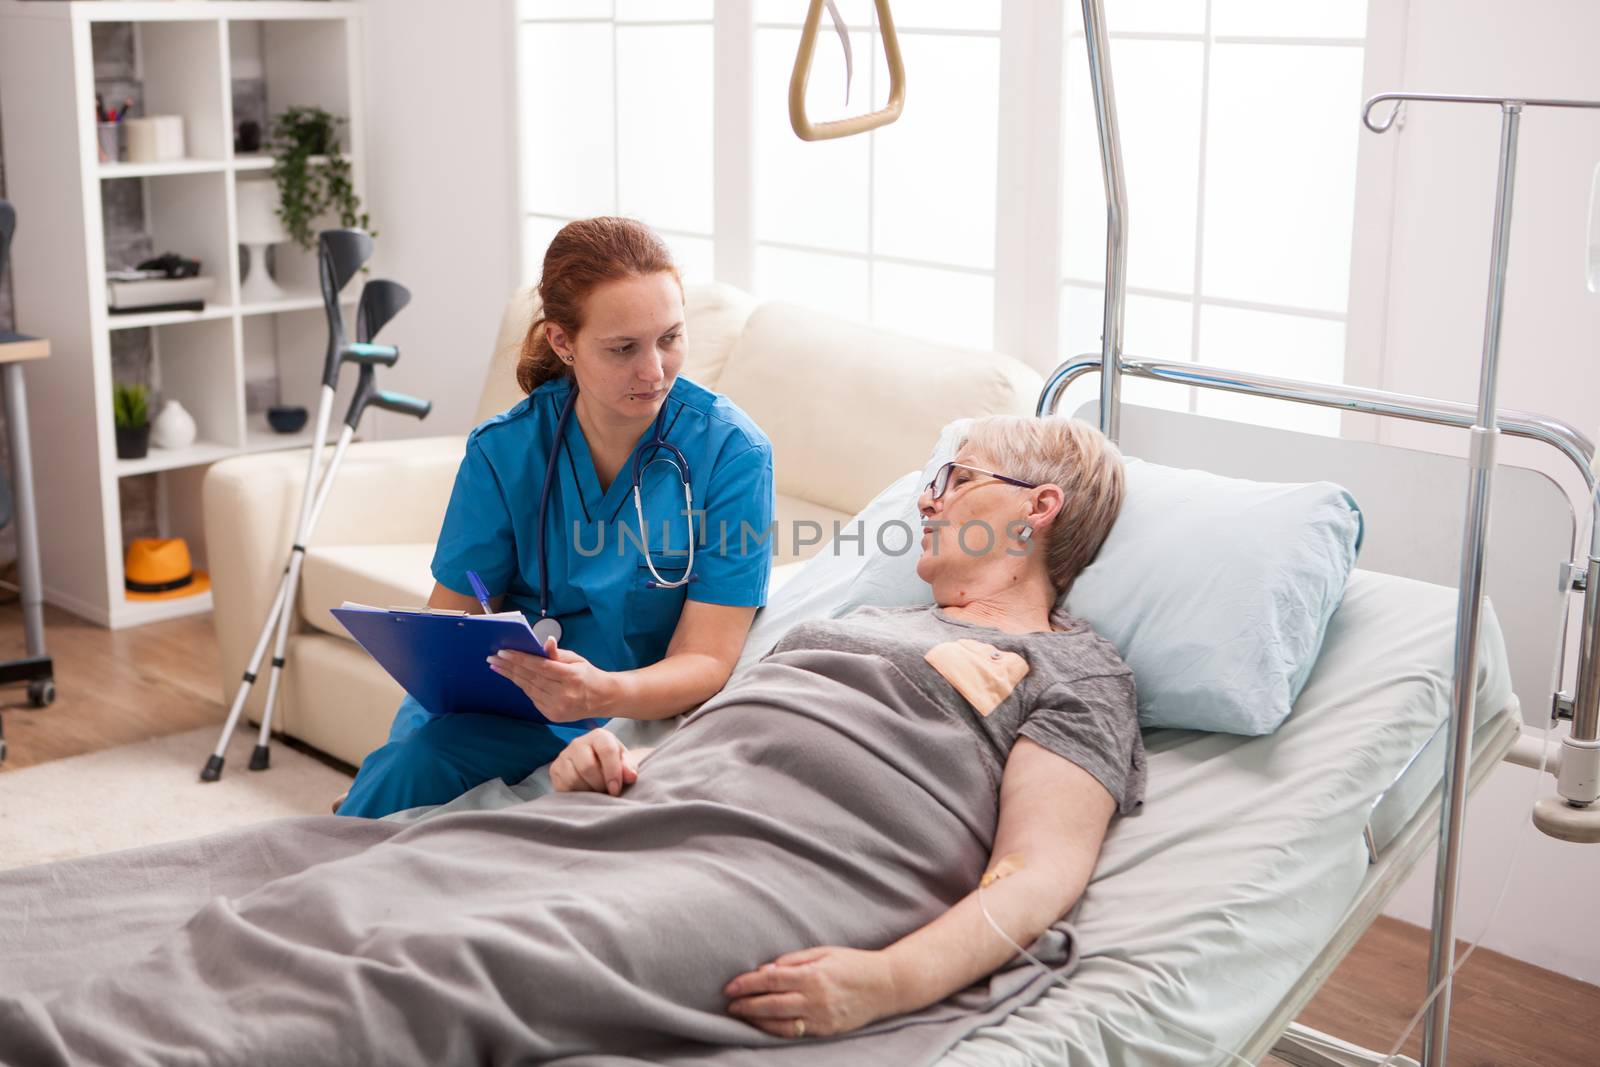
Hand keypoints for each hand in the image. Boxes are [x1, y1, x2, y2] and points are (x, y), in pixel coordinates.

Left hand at [487, 636, 616, 723]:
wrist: (602, 699)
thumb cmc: (587, 674)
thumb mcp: (576, 659)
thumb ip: (557, 653)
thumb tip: (545, 642)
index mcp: (572, 677)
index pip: (541, 666)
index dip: (520, 659)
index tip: (503, 652)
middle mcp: (564, 694)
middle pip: (531, 678)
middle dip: (509, 667)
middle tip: (493, 658)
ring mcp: (557, 707)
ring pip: (528, 689)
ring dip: (511, 676)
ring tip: (497, 666)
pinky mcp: (552, 715)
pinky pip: (532, 698)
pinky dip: (522, 686)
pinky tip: (513, 677)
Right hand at [549, 730, 641, 795]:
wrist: (600, 768)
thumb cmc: (615, 765)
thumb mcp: (626, 764)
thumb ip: (629, 768)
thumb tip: (630, 776)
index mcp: (599, 736)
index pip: (606, 751)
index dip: (613, 773)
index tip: (616, 790)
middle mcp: (578, 742)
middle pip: (587, 767)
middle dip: (599, 784)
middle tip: (605, 791)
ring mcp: (564, 756)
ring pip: (573, 778)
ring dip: (587, 790)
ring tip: (595, 790)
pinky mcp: (554, 770)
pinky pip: (563, 787)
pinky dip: (576, 794)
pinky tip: (584, 791)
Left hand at [723, 946, 899, 1038]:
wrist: (886, 985)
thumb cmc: (853, 964)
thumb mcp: (824, 952)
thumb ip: (793, 960)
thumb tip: (766, 970)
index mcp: (813, 975)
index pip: (771, 980)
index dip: (747, 984)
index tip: (729, 987)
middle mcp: (815, 999)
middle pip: (770, 1004)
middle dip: (746, 1005)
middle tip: (729, 1004)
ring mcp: (821, 1018)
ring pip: (780, 1024)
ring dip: (756, 1021)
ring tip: (741, 1016)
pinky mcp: (826, 1030)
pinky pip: (795, 1034)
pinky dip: (776, 1030)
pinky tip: (764, 1025)